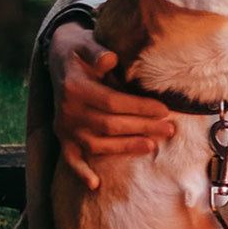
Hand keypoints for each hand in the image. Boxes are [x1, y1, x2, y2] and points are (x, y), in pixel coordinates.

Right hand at [48, 21, 173, 189]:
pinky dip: (81, 172)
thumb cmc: (80, 51)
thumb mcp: (86, 43)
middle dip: (142, 128)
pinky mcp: (63, 137)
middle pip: (109, 125)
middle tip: (169, 130)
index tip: (164, 110)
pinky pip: (70, 158)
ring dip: (125, 148)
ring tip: (151, 146)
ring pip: (97, 144)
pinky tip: (95, 184)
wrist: (58, 59)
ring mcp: (65, 127)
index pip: (112, 102)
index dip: (138, 108)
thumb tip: (110, 58)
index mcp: (75, 88)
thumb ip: (97, 51)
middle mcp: (67, 111)